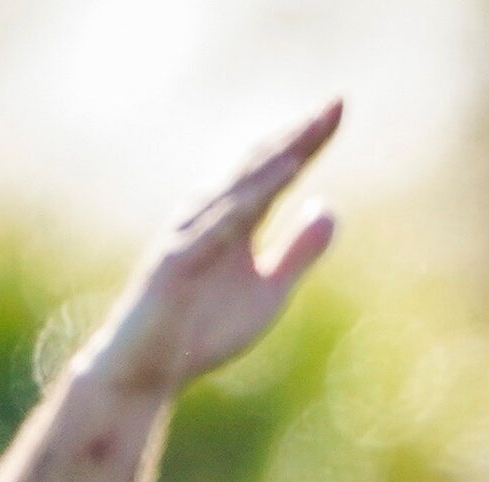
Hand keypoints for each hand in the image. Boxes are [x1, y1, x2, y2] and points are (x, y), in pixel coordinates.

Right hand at [71, 102, 341, 396]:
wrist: (149, 370)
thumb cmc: (202, 329)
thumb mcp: (270, 290)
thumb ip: (298, 251)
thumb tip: (328, 206)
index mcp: (235, 220)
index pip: (276, 170)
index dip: (307, 141)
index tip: (339, 108)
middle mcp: (209, 217)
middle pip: (258, 167)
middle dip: (296, 137)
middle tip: (335, 104)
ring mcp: (188, 237)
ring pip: (234, 191)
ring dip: (271, 163)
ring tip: (307, 136)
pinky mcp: (172, 266)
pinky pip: (207, 233)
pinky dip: (234, 210)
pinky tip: (262, 192)